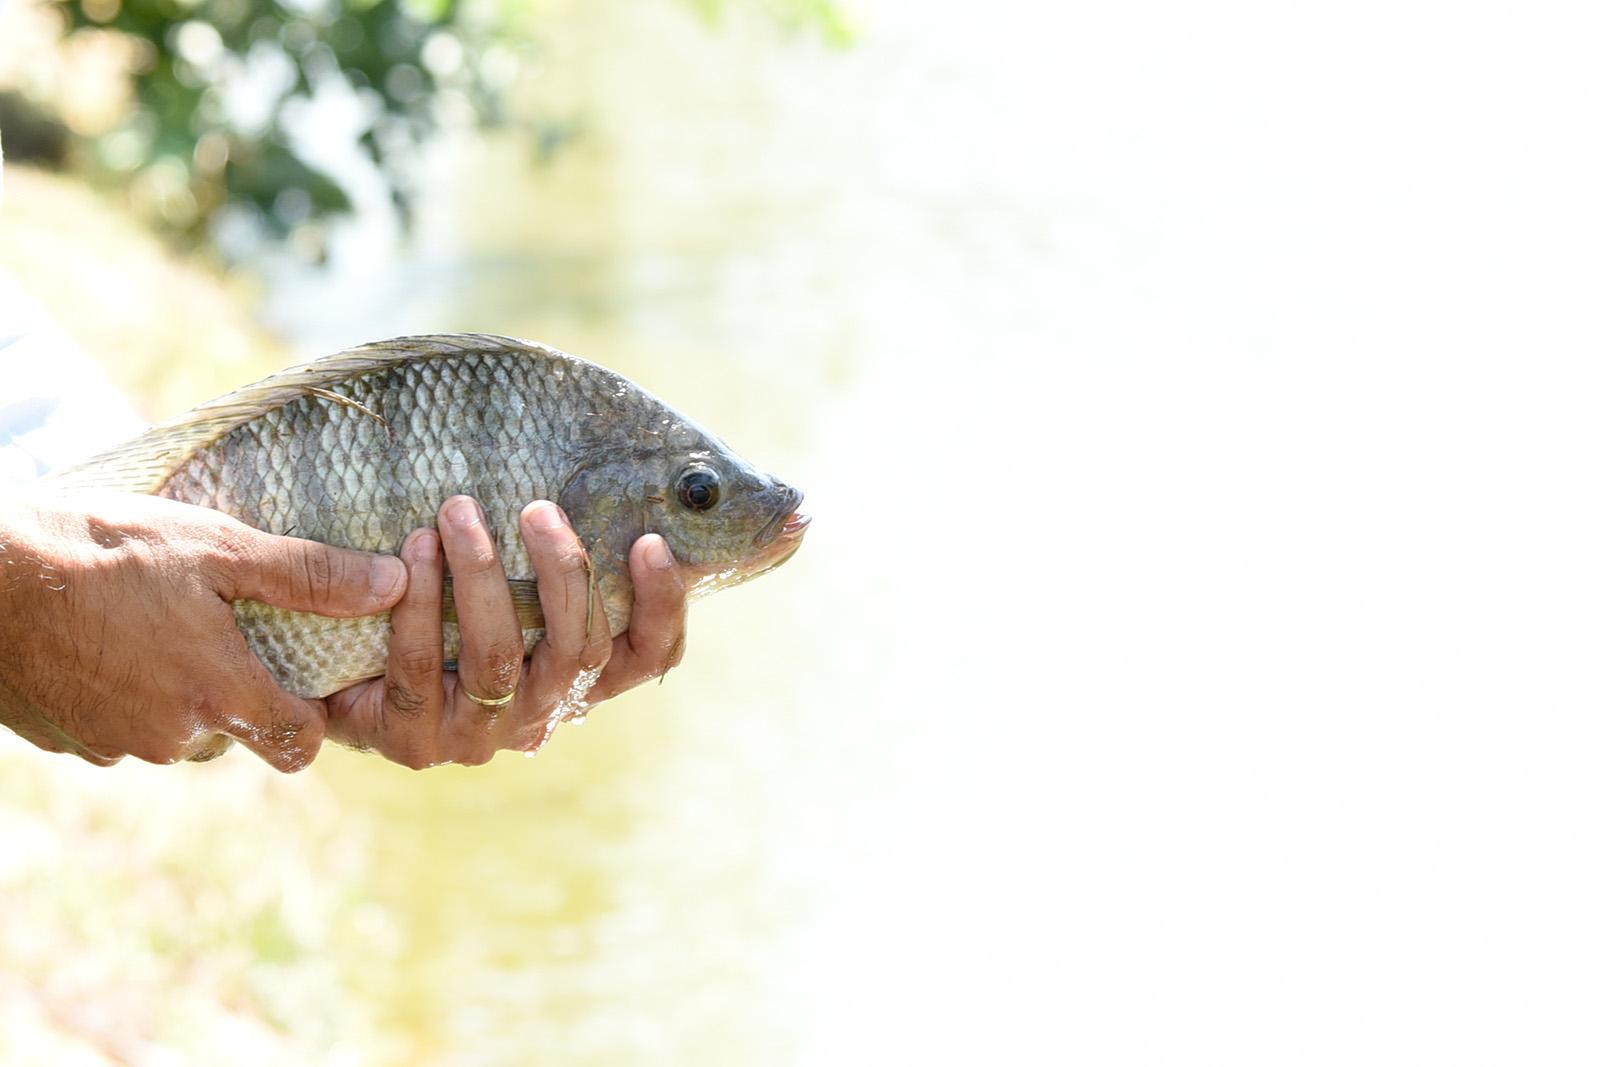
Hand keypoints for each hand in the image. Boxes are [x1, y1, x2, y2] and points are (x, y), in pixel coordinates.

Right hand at [0, 490, 406, 769]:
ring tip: (164, 623)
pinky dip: (127, 692)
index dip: (314, 713)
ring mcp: (112, 745)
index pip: (300, 743)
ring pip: (176, 730)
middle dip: (242, 690)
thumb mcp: (216, 547)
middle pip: (237, 732)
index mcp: (219, 696)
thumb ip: (309, 575)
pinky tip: (113, 637)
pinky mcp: (65, 740)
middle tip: (228, 627)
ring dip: (180, 689)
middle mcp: (171, 738)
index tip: (310, 671)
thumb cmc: (100, 549)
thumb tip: (393, 584)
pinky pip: (120, 726)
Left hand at [324, 496, 687, 768]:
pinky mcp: (414, 742)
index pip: (646, 657)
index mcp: (576, 680)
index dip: (660, 606)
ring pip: (498, 656)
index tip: (651, 542)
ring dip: (481, 575)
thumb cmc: (444, 622)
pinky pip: (421, 666)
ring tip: (458, 510)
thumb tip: (598, 489)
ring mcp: (478, 736)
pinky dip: (418, 602)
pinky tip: (414, 549)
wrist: (348, 688)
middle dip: (563, 572)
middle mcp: (539, 714)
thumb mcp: (508, 595)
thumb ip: (546, 568)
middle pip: (579, 651)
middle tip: (538, 508)